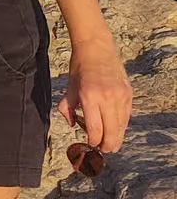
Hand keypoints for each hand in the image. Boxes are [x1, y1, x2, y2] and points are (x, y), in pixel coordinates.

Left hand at [58, 37, 132, 152]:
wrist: (97, 49)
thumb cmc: (80, 67)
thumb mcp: (69, 87)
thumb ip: (68, 108)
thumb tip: (72, 125)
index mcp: (89, 97)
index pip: (95, 129)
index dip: (93, 141)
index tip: (90, 144)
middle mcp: (107, 98)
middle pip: (111, 133)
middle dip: (107, 145)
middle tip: (103, 149)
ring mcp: (120, 97)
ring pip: (121, 127)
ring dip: (116, 137)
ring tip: (109, 141)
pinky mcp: (129, 95)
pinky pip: (126, 117)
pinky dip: (121, 125)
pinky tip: (114, 127)